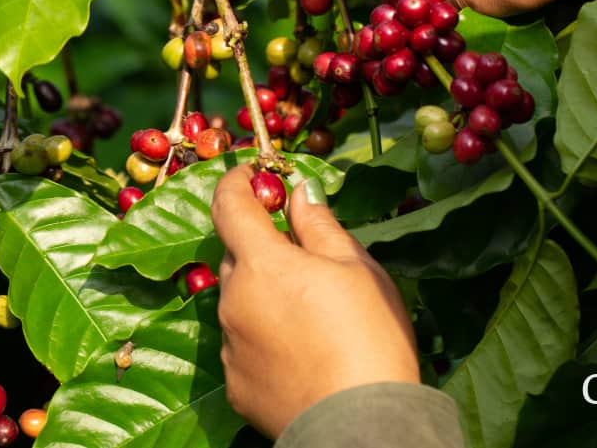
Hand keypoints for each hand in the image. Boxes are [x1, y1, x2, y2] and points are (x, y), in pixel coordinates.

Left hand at [211, 164, 419, 437]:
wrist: (363, 426)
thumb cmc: (369, 336)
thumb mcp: (355, 267)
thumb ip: (318, 224)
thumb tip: (297, 192)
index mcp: (260, 263)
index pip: (227, 204)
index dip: (237, 181)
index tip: (254, 174)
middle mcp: (232, 300)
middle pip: (237, 255)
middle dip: (263, 246)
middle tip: (307, 256)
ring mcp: (229, 346)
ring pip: (240, 300)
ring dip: (265, 293)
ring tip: (314, 314)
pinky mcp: (235, 385)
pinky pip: (243, 344)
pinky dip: (265, 337)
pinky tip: (303, 351)